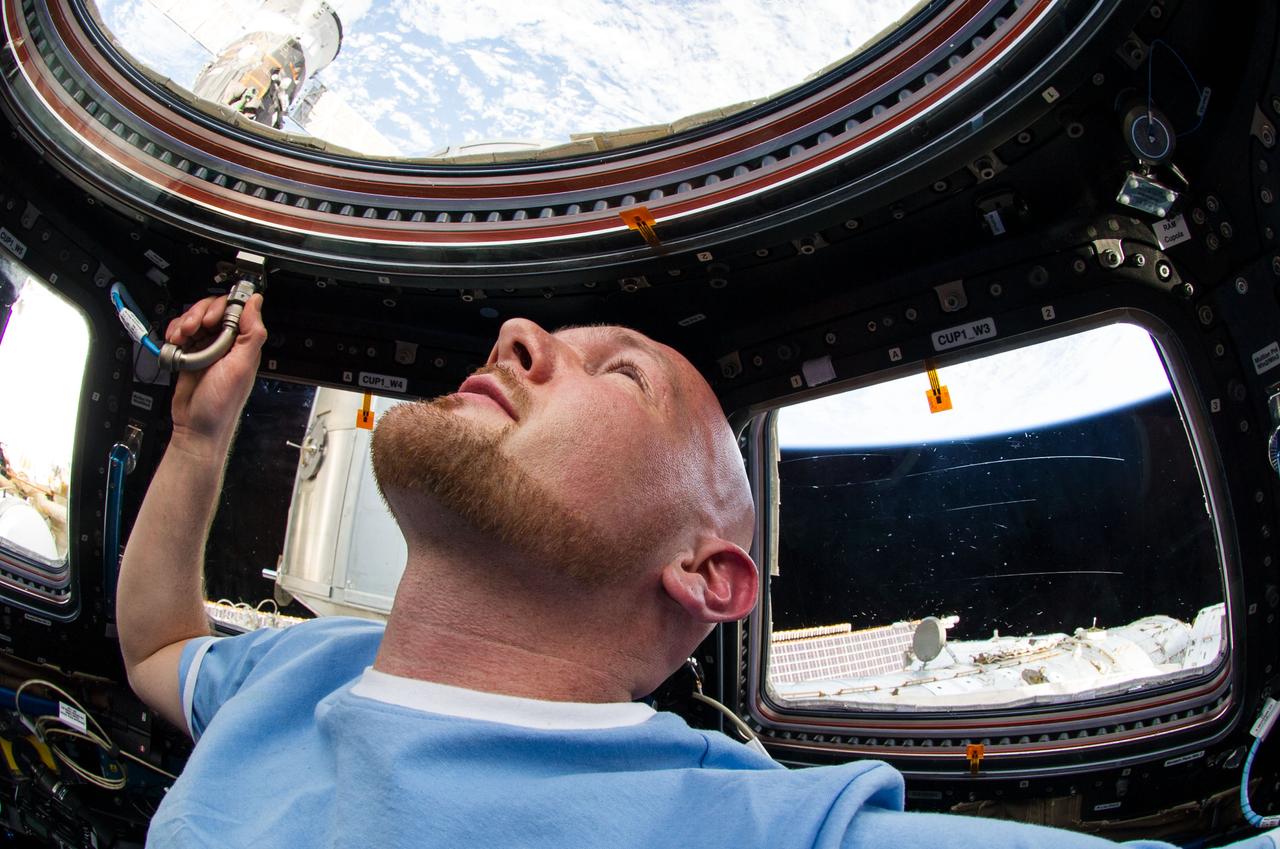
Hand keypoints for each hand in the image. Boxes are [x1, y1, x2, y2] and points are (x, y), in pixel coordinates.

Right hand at [164, 293, 266, 457]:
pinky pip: (180, 333)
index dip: (222, 307)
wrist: (196, 426)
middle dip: (200, 314)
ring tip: (182, 336)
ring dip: (184, 322)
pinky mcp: (189, 354)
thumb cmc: (222, 403)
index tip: (213, 318)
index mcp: (243, 344)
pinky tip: (175, 342)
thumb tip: (256, 302)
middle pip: (211, 310)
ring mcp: (206, 348)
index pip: (235, 309)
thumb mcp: (242, 366)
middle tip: (195, 328)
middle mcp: (225, 344)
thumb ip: (252, 333)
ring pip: (194, 319)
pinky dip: (174, 332)